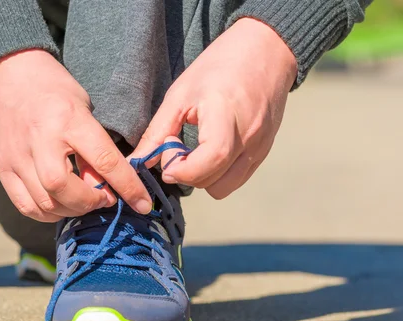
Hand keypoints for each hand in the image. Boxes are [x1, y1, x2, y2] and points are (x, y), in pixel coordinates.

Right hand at [0, 49, 151, 221]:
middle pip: (65, 190)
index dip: (128, 187)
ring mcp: (17, 156)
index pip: (105, 161)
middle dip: (91, 203)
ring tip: (82, 201)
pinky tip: (59, 204)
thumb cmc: (54, 89)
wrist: (8, 74)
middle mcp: (40, 140)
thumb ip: (93, 148)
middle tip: (103, 198)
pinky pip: (25, 205)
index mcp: (68, 120)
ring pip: (45, 203)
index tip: (143, 204)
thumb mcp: (83, 108)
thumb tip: (104, 187)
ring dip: (70, 211)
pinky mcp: (2, 167)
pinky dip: (46, 213)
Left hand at [131, 18, 296, 198]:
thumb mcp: (180, 94)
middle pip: (213, 182)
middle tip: (178, 147)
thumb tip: (136, 164)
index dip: (182, 170)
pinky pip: (237, 179)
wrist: (266, 51)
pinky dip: (218, 173)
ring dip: (203, 177)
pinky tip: (210, 150)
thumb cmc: (219, 67)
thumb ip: (157, 132)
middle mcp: (249, 137)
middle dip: (187, 172)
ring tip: (195, 150)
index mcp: (226, 116)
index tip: (167, 153)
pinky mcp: (264, 152)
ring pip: (225, 188)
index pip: (210, 162)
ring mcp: (260, 147)